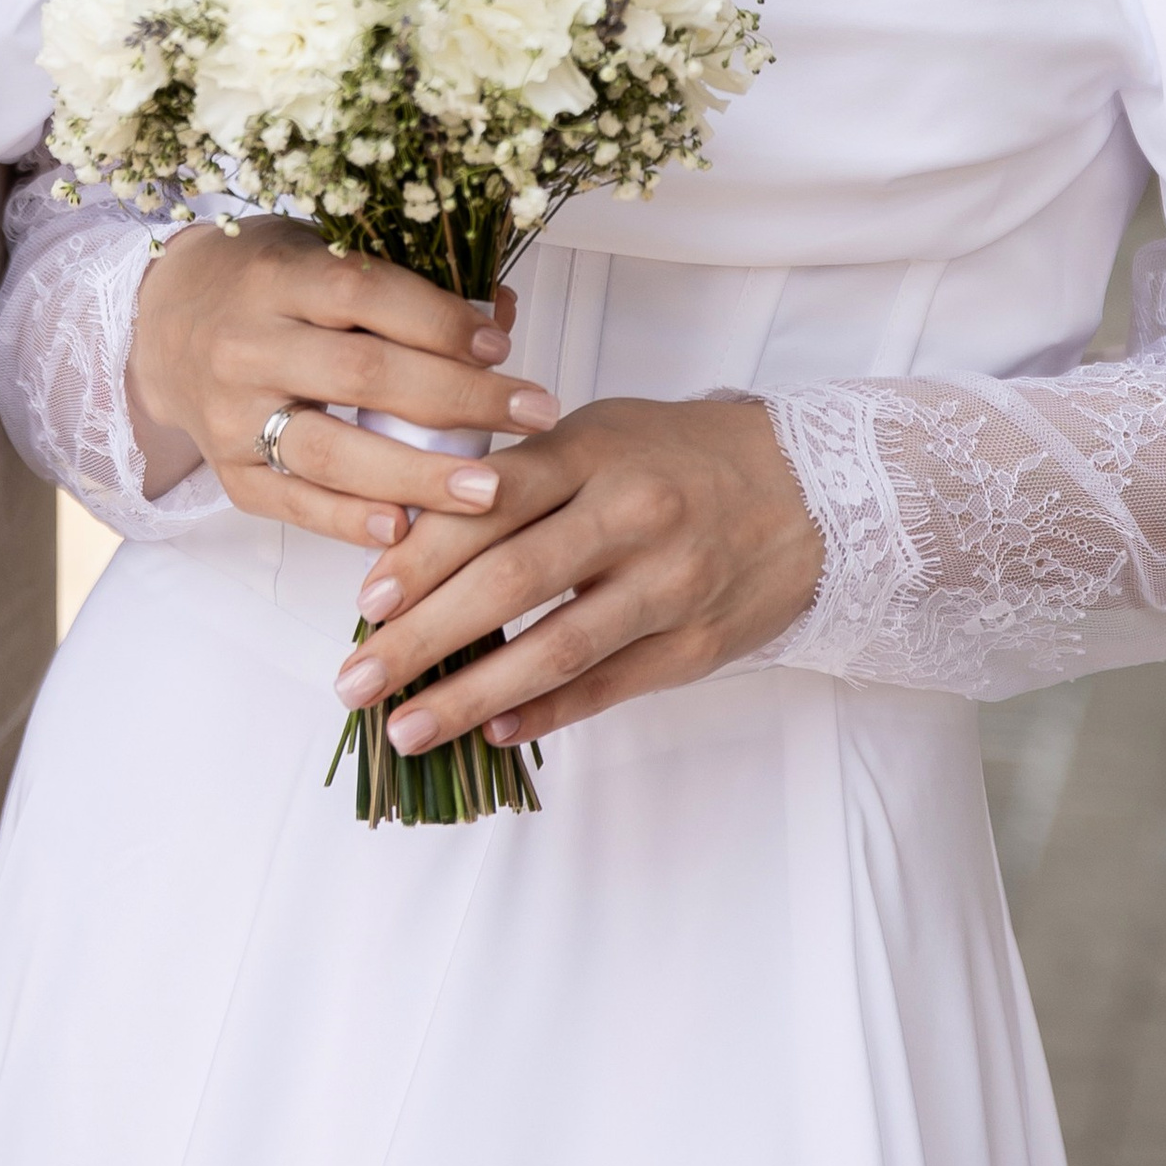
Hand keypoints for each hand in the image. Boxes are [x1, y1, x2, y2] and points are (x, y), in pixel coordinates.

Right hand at [126, 221, 558, 551]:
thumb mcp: (321, 253)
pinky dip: (352, 521)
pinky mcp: (229, 472)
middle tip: (536, 415)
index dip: (438, 320)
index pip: (364, 294)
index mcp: (277, 276)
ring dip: (419, 475)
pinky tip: (409, 532)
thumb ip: (403, 282)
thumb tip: (500, 311)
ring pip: (331, 451)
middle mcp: (247, 345)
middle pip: (362, 375)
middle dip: (460, 399)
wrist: (162, 324)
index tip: (503, 348)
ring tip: (492, 492)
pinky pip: (296, 504)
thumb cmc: (266, 281)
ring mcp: (232, 415)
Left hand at [329, 394, 823, 750]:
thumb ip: (519, 478)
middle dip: (422, 638)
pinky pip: (607, 687)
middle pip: (509, 581)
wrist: (812, 490)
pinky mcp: (696, 646)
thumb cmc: (677, 456)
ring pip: (555, 649)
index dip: (421, 554)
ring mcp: (667, 586)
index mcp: (593, 452)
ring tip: (404, 728)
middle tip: (354, 682)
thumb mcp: (598, 434)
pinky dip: (546, 713)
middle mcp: (629, 516)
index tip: (364, 601)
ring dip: (470, 696)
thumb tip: (414, 540)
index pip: (489, 502)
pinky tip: (492, 732)